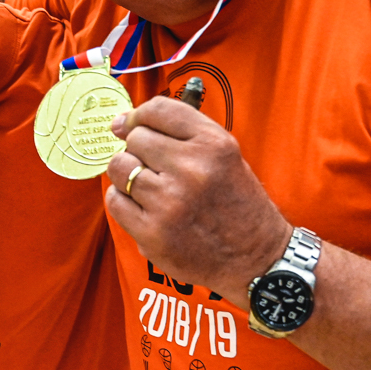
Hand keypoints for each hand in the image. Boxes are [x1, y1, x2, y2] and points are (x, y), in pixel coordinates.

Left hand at [104, 96, 290, 301]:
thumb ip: (183, 134)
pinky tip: (142, 206)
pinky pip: (114, 201)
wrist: (256, 259)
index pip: (158, 110)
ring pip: (119, 167)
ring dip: (127, 174)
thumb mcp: (225, 155)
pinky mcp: (152, 233)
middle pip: (135, 139)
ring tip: (148, 187)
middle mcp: (192, 170)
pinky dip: (122, 200)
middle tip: (154, 167)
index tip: (129, 125)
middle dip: (138, 149)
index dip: (137, 115)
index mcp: (214, 145)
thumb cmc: (237, 204)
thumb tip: (122, 123)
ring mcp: (169, 203)